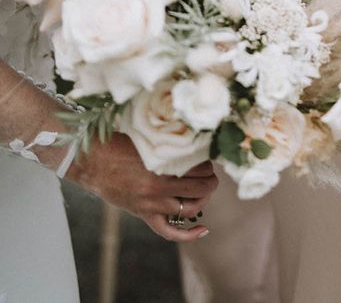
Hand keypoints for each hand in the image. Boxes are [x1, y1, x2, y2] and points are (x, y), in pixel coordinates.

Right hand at [67, 132, 217, 240]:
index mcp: (162, 164)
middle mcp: (158, 187)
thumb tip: (195, 146)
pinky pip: (170, 231)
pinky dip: (189, 234)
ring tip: (205, 191)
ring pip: (190, 208)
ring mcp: (151, 204)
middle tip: (210, 174)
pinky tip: (204, 229)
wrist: (94, 162)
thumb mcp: (149, 141)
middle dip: (209, 180)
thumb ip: (170, 148)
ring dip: (203, 199)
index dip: (207, 163)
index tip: (208, 159)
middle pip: (199, 188)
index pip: (199, 167)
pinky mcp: (144, 214)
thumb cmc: (121, 145)